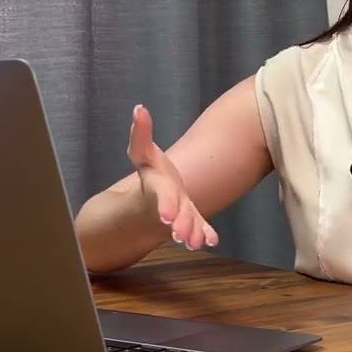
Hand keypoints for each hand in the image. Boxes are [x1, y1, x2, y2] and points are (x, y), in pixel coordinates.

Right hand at [126, 104, 217, 250]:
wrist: (152, 195)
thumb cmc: (151, 171)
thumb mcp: (143, 152)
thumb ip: (141, 133)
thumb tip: (139, 108)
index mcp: (159, 186)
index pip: (163, 194)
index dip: (165, 204)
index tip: (167, 216)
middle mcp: (170, 201)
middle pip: (176, 213)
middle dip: (181, 224)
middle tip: (183, 237)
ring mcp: (182, 212)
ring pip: (188, 225)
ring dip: (193, 233)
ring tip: (197, 243)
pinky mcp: (192, 218)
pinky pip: (199, 228)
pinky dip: (205, 234)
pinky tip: (212, 240)